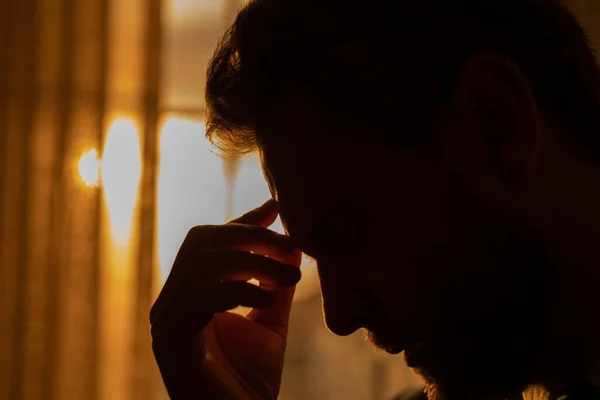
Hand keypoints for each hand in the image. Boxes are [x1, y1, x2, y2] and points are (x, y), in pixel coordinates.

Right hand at [150, 199, 301, 399]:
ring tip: (289, 279)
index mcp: (190, 293)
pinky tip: (268, 299)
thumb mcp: (270, 322)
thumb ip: (276, 284)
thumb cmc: (250, 380)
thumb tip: (290, 246)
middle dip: (249, 236)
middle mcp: (171, 301)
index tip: (275, 208)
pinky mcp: (170, 340)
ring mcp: (167, 320)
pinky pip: (202, 297)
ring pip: (201, 263)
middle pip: (200, 241)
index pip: (209, 242)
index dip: (242, 222)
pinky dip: (239, 290)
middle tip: (289, 246)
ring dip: (252, 262)